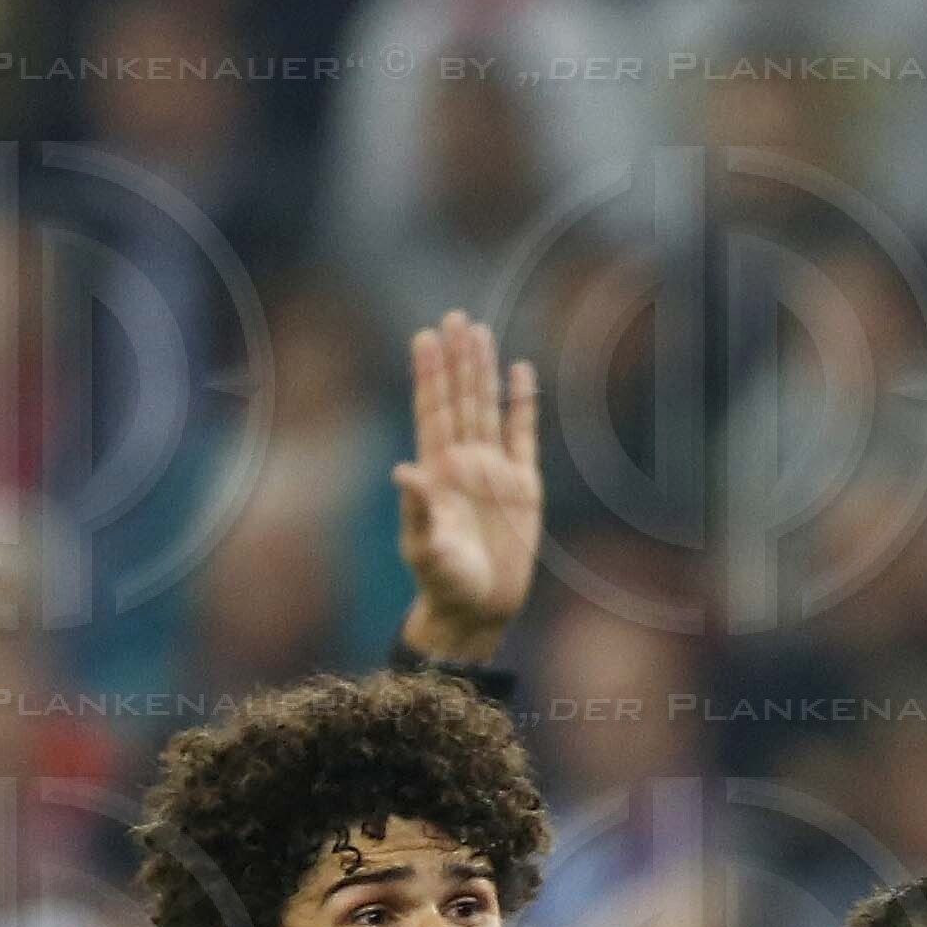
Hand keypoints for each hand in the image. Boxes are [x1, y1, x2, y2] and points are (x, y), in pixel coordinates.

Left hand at [394, 310, 541, 665]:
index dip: (429, 374)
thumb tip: (404, 471)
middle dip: (458, 359)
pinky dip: (521, 405)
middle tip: (455, 317)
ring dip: (484, 371)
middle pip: (460, 398)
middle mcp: (463, 462)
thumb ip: (418, 511)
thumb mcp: (425, 550)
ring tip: (481, 332)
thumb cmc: (443, 583)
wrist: (478, 609)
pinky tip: (520, 374)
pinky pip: (522, 435)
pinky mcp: (522, 486)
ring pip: (488, 408)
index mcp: (436, 471)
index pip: (432, 410)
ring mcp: (493, 471)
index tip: (425, 336)